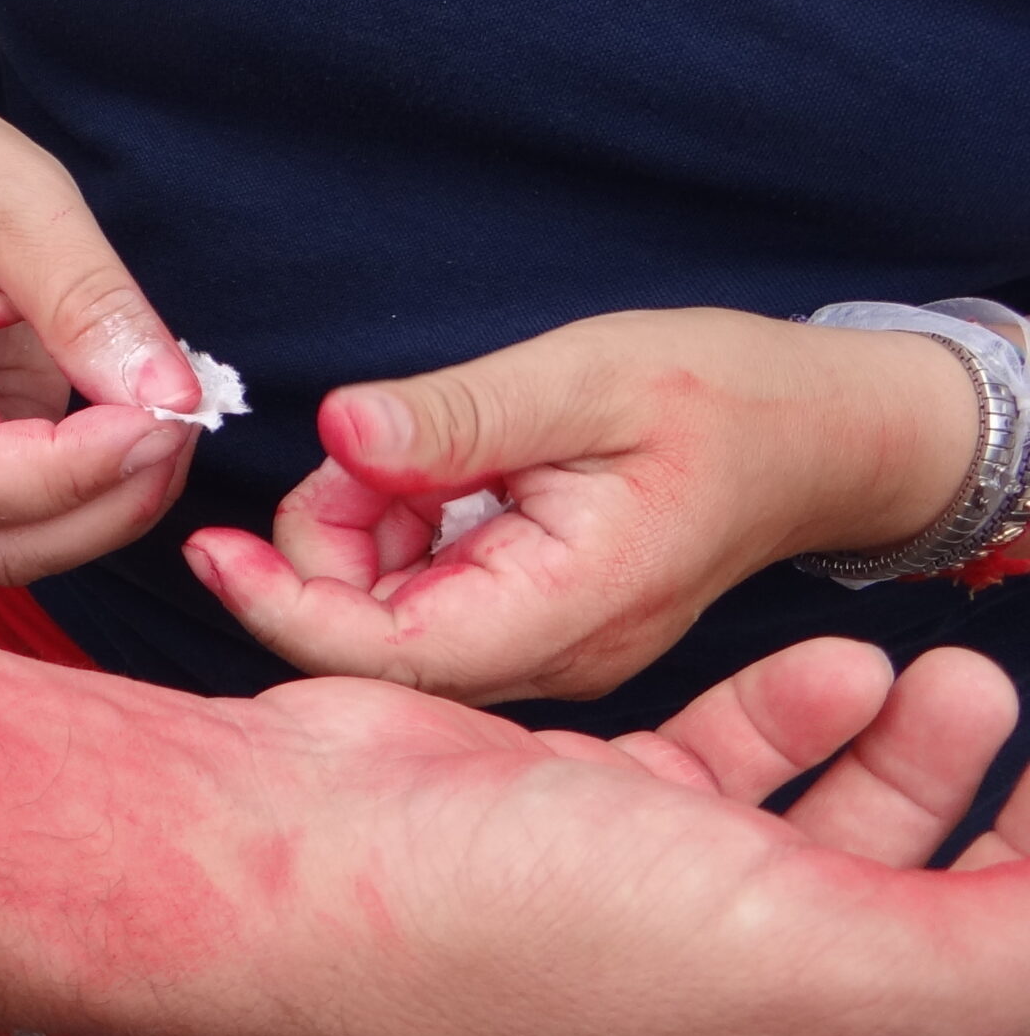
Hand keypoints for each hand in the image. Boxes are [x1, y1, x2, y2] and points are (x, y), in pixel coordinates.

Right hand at [0, 80, 207, 581]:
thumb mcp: (25, 207)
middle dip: (101, 507)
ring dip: (109, 510)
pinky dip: (102, 492)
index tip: (161, 420)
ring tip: (171, 428)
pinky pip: (38, 513)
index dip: (70, 473)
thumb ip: (90, 304)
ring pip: (18, 544)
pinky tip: (144, 429)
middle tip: (182, 428)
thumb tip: (169, 400)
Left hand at [179, 308, 979, 701]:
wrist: (825, 435)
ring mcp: (539, 648)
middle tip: (369, 449)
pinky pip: (423, 595)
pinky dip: (399, 532)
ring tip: (418, 451)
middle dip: (329, 544)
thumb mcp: (589, 377)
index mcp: (565, 613)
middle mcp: (547, 658)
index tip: (211, 546)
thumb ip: (462, 415)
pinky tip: (436, 475)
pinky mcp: (528, 620)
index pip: (383, 650)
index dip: (281, 604)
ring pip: (385, 616)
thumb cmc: (726, 396)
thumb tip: (339, 433)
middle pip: (366, 639)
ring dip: (364, 531)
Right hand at [209, 637, 1029, 1035]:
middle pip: (938, 953)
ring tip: (957, 677)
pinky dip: (794, 715)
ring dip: (915, 761)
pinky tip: (835, 665)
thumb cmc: (523, 937)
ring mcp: (663, 913)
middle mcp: (743, 1022)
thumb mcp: (817, 964)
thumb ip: (996, 957)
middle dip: (1010, 850)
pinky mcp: (596, 818)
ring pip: (838, 841)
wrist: (309, 850)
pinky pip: (731, 767)